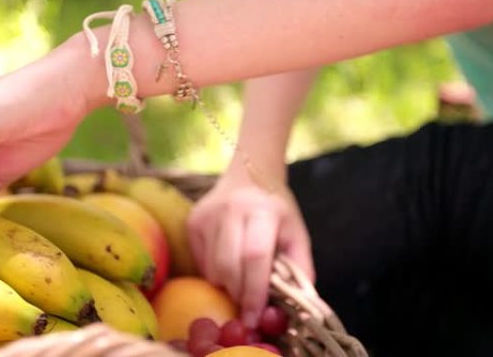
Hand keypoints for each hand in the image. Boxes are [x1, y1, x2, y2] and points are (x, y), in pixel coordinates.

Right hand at [187, 168, 313, 327]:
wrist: (249, 175)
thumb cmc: (276, 210)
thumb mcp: (297, 233)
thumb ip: (300, 267)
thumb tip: (299, 303)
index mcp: (263, 211)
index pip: (255, 256)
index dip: (254, 291)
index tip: (255, 318)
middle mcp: (231, 210)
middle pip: (229, 266)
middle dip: (238, 295)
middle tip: (248, 310)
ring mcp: (207, 215)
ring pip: (212, 269)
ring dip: (227, 286)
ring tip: (241, 282)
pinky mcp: (192, 222)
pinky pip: (200, 262)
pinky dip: (215, 273)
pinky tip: (228, 264)